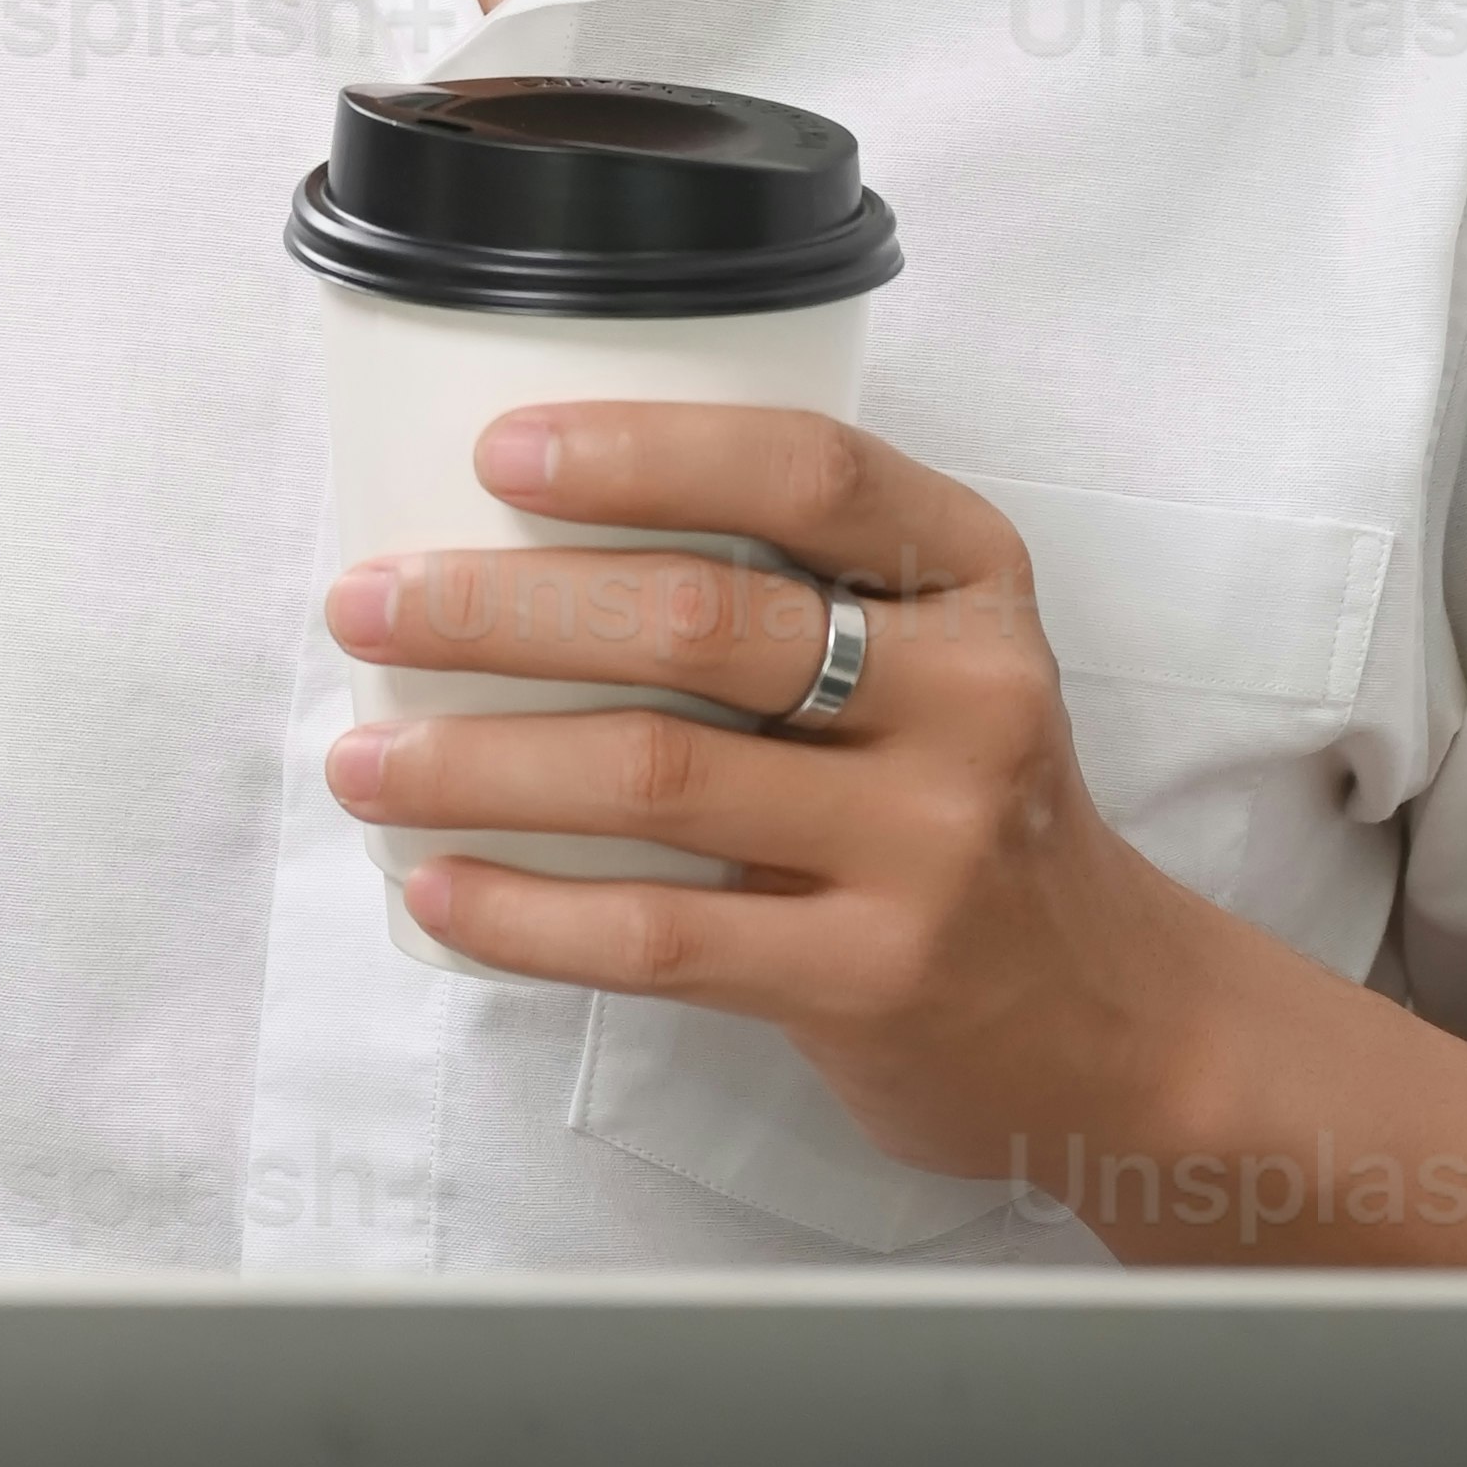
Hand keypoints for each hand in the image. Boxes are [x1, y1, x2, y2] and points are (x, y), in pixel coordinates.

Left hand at [324, 402, 1245, 1197]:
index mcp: (972, 579)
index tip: (502, 453)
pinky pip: (659, 937)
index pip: (808, 471)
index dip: (645, 450)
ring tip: (364, 760)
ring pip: (655, 775)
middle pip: (699, 622)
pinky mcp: (870, 975)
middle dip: (499, 607)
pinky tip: (440, 887)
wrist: (1101, 1015)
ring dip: (477, 762)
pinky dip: (528, 912)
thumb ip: (792, 597)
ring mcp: (928, 844)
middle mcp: (968, 697)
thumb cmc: (963, 804)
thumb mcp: (933, 661)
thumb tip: (512, 547)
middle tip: (367, 605)